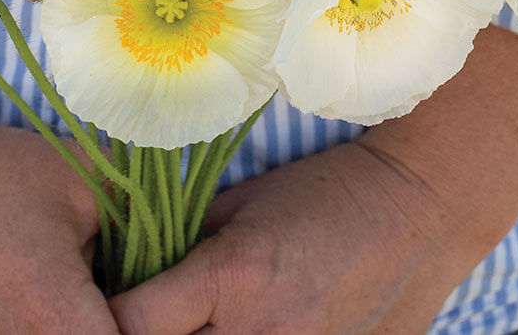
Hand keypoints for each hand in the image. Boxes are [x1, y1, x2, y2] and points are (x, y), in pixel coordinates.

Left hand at [110, 140, 486, 334]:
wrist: (418, 215)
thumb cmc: (323, 196)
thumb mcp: (238, 206)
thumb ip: (179, 246)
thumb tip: (125, 271)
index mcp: (231, 276)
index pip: (130, 324)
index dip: (105, 316)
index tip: (99, 303)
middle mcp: (258, 334)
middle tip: (143, 318)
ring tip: (201, 322)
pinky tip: (235, 330)